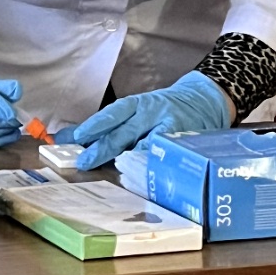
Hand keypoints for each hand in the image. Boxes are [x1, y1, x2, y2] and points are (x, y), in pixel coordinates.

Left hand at [73, 71, 230, 169]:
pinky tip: (140, 174)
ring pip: (143, 144)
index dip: (94, 124)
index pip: (113, 113)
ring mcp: (168, 126)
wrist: (204, 100)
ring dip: (125, 160)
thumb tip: (71, 139)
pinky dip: (151, 164)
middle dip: (101, 148)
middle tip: (84, 162)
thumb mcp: (140, 111)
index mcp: (137, 104)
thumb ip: (112, 126)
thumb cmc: (163, 110)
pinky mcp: (182, 140)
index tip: (76, 137)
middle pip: (123, 131)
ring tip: (110, 171)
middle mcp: (151, 112)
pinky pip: (164, 154)